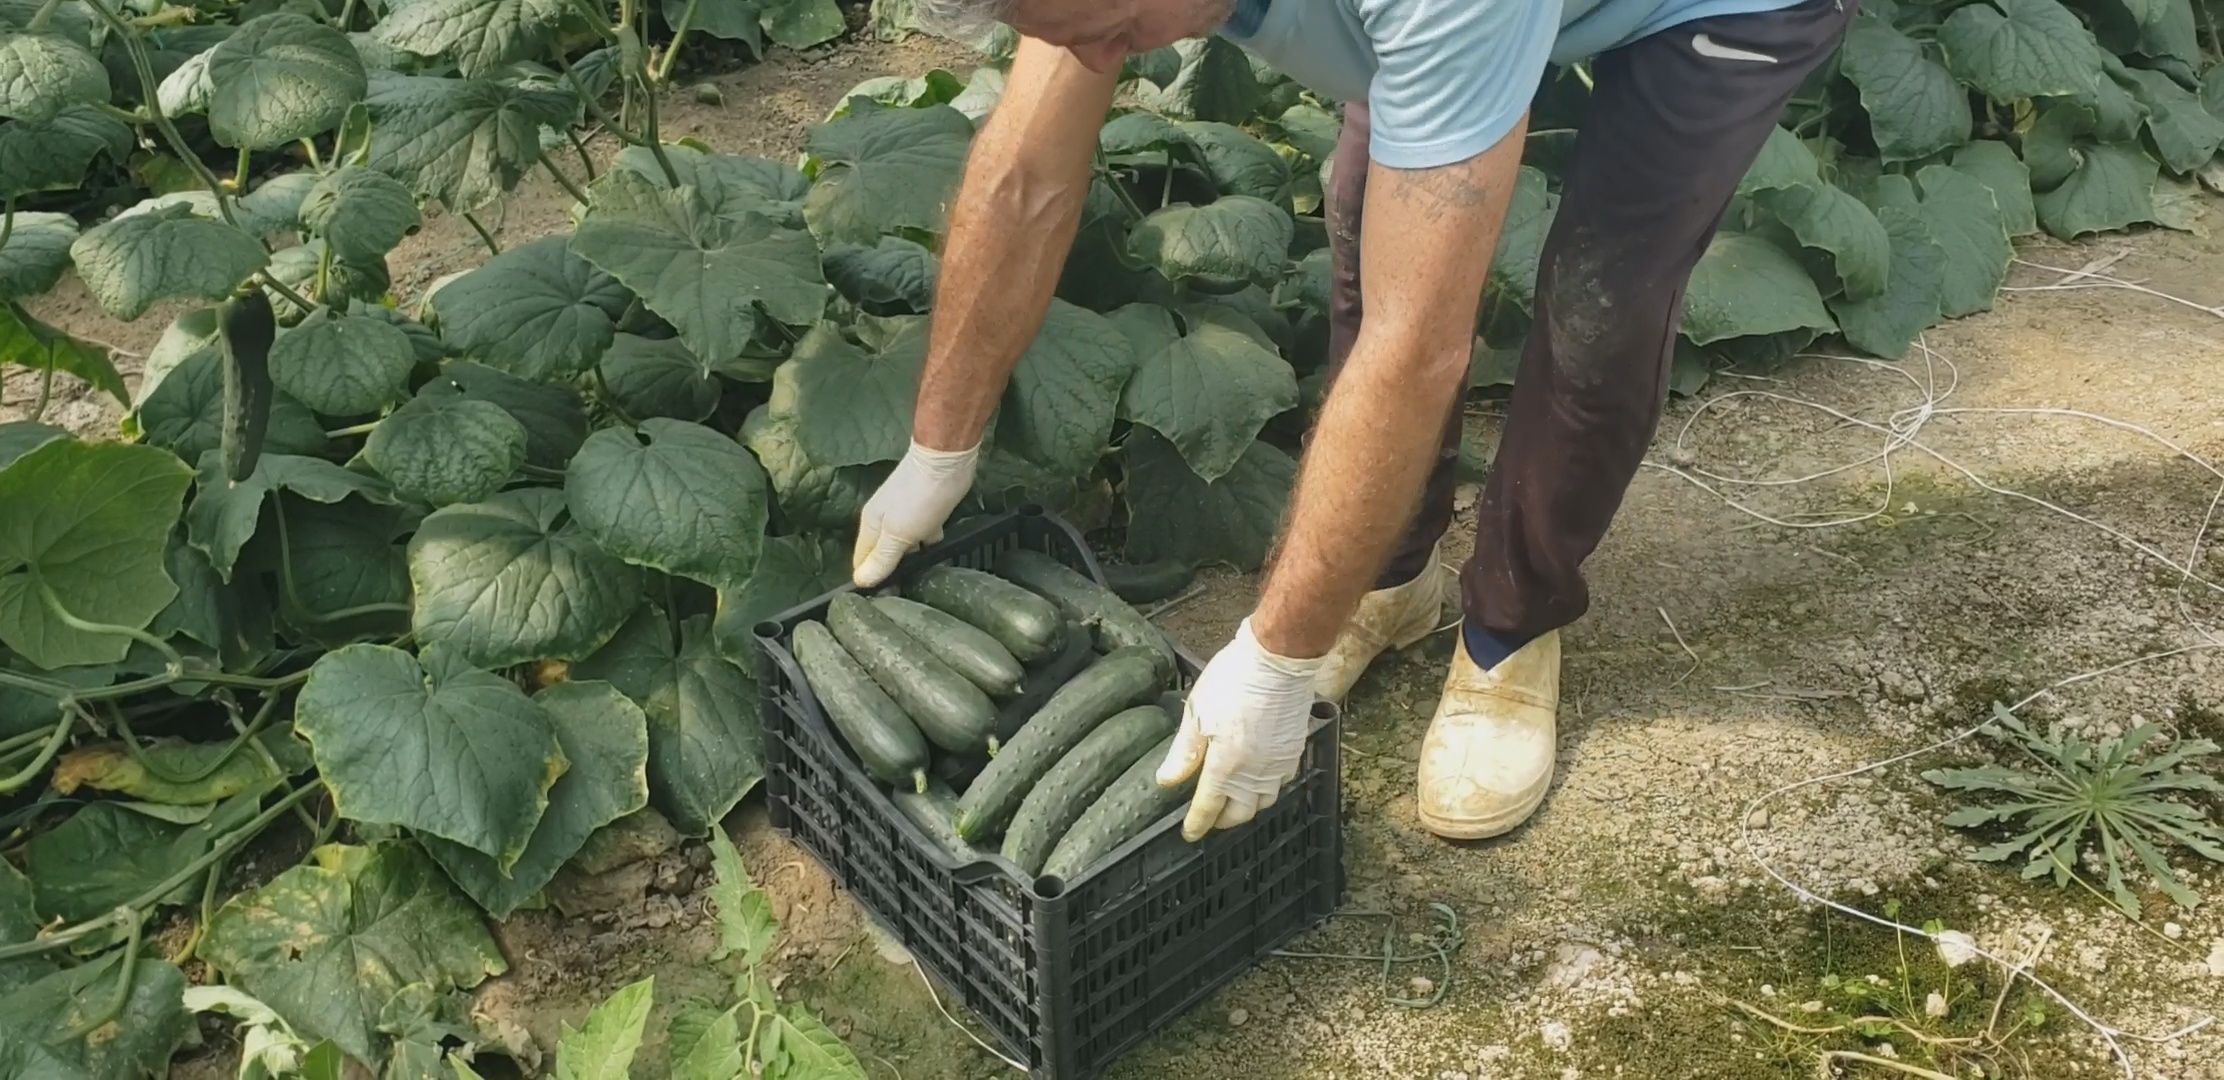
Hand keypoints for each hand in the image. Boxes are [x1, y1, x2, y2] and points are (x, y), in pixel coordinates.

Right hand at [852, 440, 979, 586]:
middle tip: (909, 593)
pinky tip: (940, 555)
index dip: (872, 581)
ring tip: (925, 580)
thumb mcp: (898, 534)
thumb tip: (860, 582)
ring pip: (904, 547)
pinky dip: (929, 545)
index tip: (886, 600)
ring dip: (913, 561)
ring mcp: (905, 516)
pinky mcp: (925, 512)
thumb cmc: (919, 499)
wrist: (947, 461)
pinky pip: (922, 536)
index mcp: (870, 526)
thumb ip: (881, 558)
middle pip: (882, 555)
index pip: (862, 562)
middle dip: (892, 573)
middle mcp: (883, 521)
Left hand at [1156, 617, 1322, 840]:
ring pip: (1264, 802)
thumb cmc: (1235, 679)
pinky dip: (1267, 787)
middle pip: (1240, 814)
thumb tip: (1168, 780)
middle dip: (1223, 820)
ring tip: (1232, 798)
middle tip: (1210, 815)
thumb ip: (1183, 752)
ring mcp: (1279, 763)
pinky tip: (1257, 776)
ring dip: (1246, 806)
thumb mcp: (1196, 712)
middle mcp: (1256, 773)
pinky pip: (1281, 782)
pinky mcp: (1295, 751)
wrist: (1278, 658)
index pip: (1209, 808)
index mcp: (1226, 765)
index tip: (1189, 833)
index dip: (1197, 824)